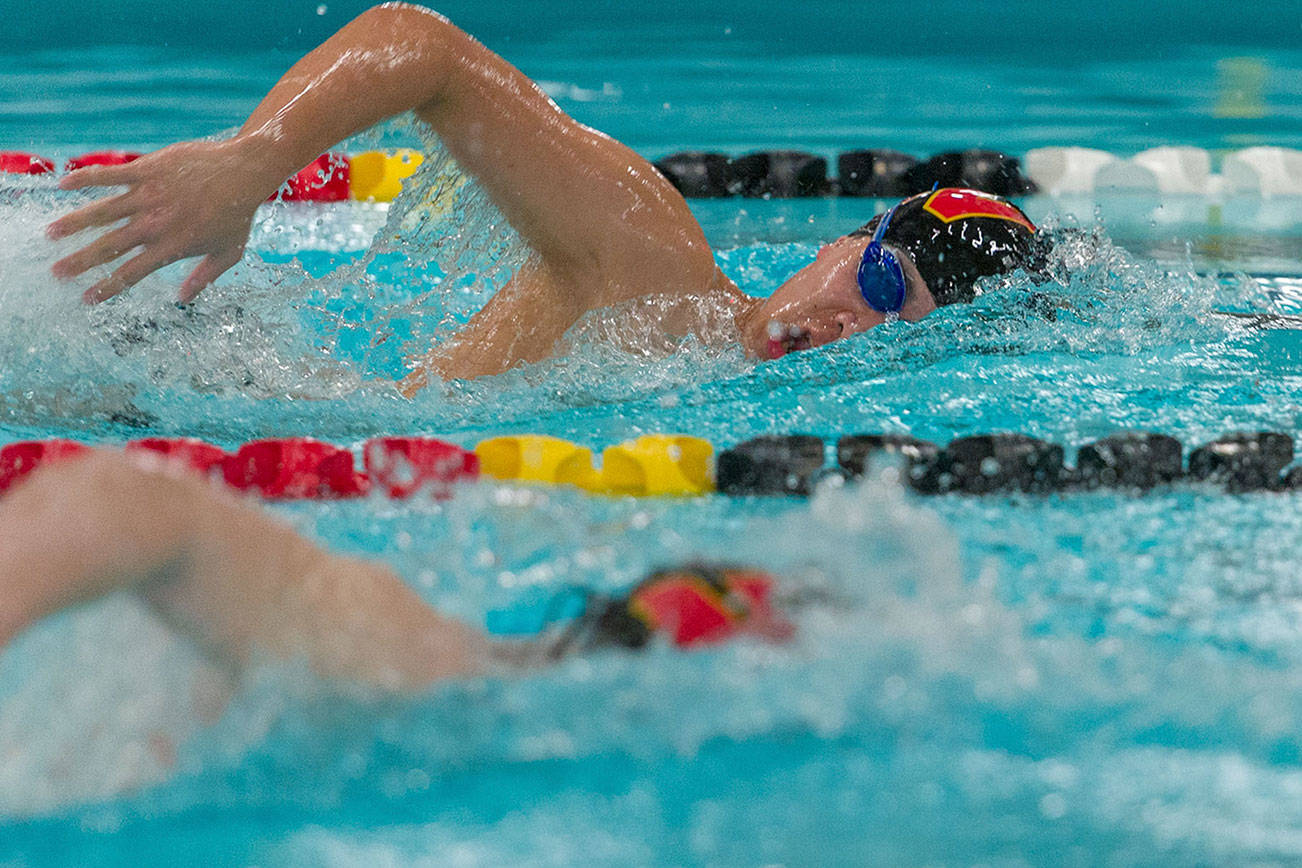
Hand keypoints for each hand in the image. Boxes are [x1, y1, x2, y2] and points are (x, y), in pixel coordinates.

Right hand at [47, 137, 279, 303]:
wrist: (244, 172)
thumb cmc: (237, 214)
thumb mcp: (228, 253)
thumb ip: (204, 278)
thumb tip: (184, 299)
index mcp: (171, 247)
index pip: (132, 273)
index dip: (107, 287)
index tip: (85, 298)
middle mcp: (155, 224)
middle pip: (109, 247)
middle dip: (80, 261)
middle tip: (56, 272)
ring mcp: (149, 196)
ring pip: (102, 212)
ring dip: (74, 223)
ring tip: (51, 233)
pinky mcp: (147, 170)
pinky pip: (110, 175)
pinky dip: (86, 178)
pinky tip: (62, 184)